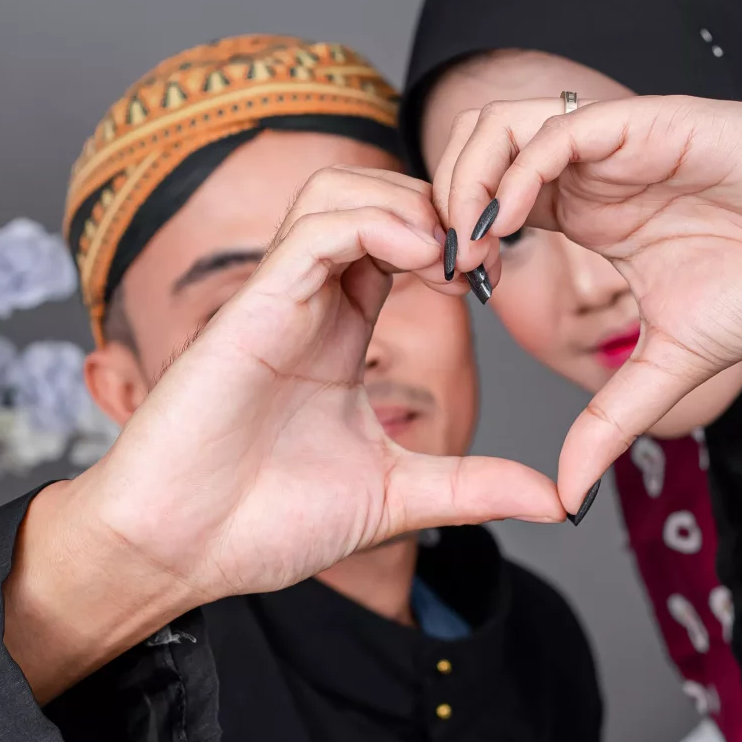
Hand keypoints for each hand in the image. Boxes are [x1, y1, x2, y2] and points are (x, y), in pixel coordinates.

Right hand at [6, 167, 562, 698]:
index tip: (498, 279)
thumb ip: (473, 487)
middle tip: (488, 256)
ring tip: (455, 256)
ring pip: (339, 190)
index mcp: (340, 333)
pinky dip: (375, 223)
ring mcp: (279, 299)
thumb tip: (559, 502)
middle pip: (373, 194)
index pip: (402, 241)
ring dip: (407, 203)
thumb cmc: (264, 522)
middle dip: (440, 207)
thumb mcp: (397, 496)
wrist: (182, 550)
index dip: (458, 241)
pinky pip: (316, 229)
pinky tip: (422, 259)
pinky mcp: (253, 308)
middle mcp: (310, 304)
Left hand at [432, 94, 741, 503]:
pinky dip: (523, 167)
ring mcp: (621, 141)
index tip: (441, 295)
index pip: (490, 204)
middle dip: (440, 201)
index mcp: (593, 211)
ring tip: (466, 242)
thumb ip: (612, 419)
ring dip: (469, 176)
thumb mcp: (673, 366)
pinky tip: (510, 221)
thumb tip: (566, 496)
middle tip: (437, 266)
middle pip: (476, 153)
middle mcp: (596, 169)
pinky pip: (565, 127)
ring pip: (505, 126)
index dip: (453, 240)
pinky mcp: (654, 123)